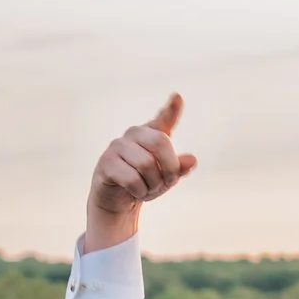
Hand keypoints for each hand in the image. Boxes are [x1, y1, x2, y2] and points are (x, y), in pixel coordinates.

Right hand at [83, 93, 198, 251]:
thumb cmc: (144, 183)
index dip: (171, 110)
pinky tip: (136, 192)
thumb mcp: (166, 178)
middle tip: (168, 183)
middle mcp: (133, 134)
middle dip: (170, 169)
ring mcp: (117, 146)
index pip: (162, 119)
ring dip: (154, 185)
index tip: (178, 97)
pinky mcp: (106, 162)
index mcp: (150, 134)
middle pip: (160, 142)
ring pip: (146, 164)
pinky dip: (140, 192)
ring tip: (148, 189)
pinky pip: (133, 179)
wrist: (117, 201)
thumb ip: (179, 168)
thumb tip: (192, 160)